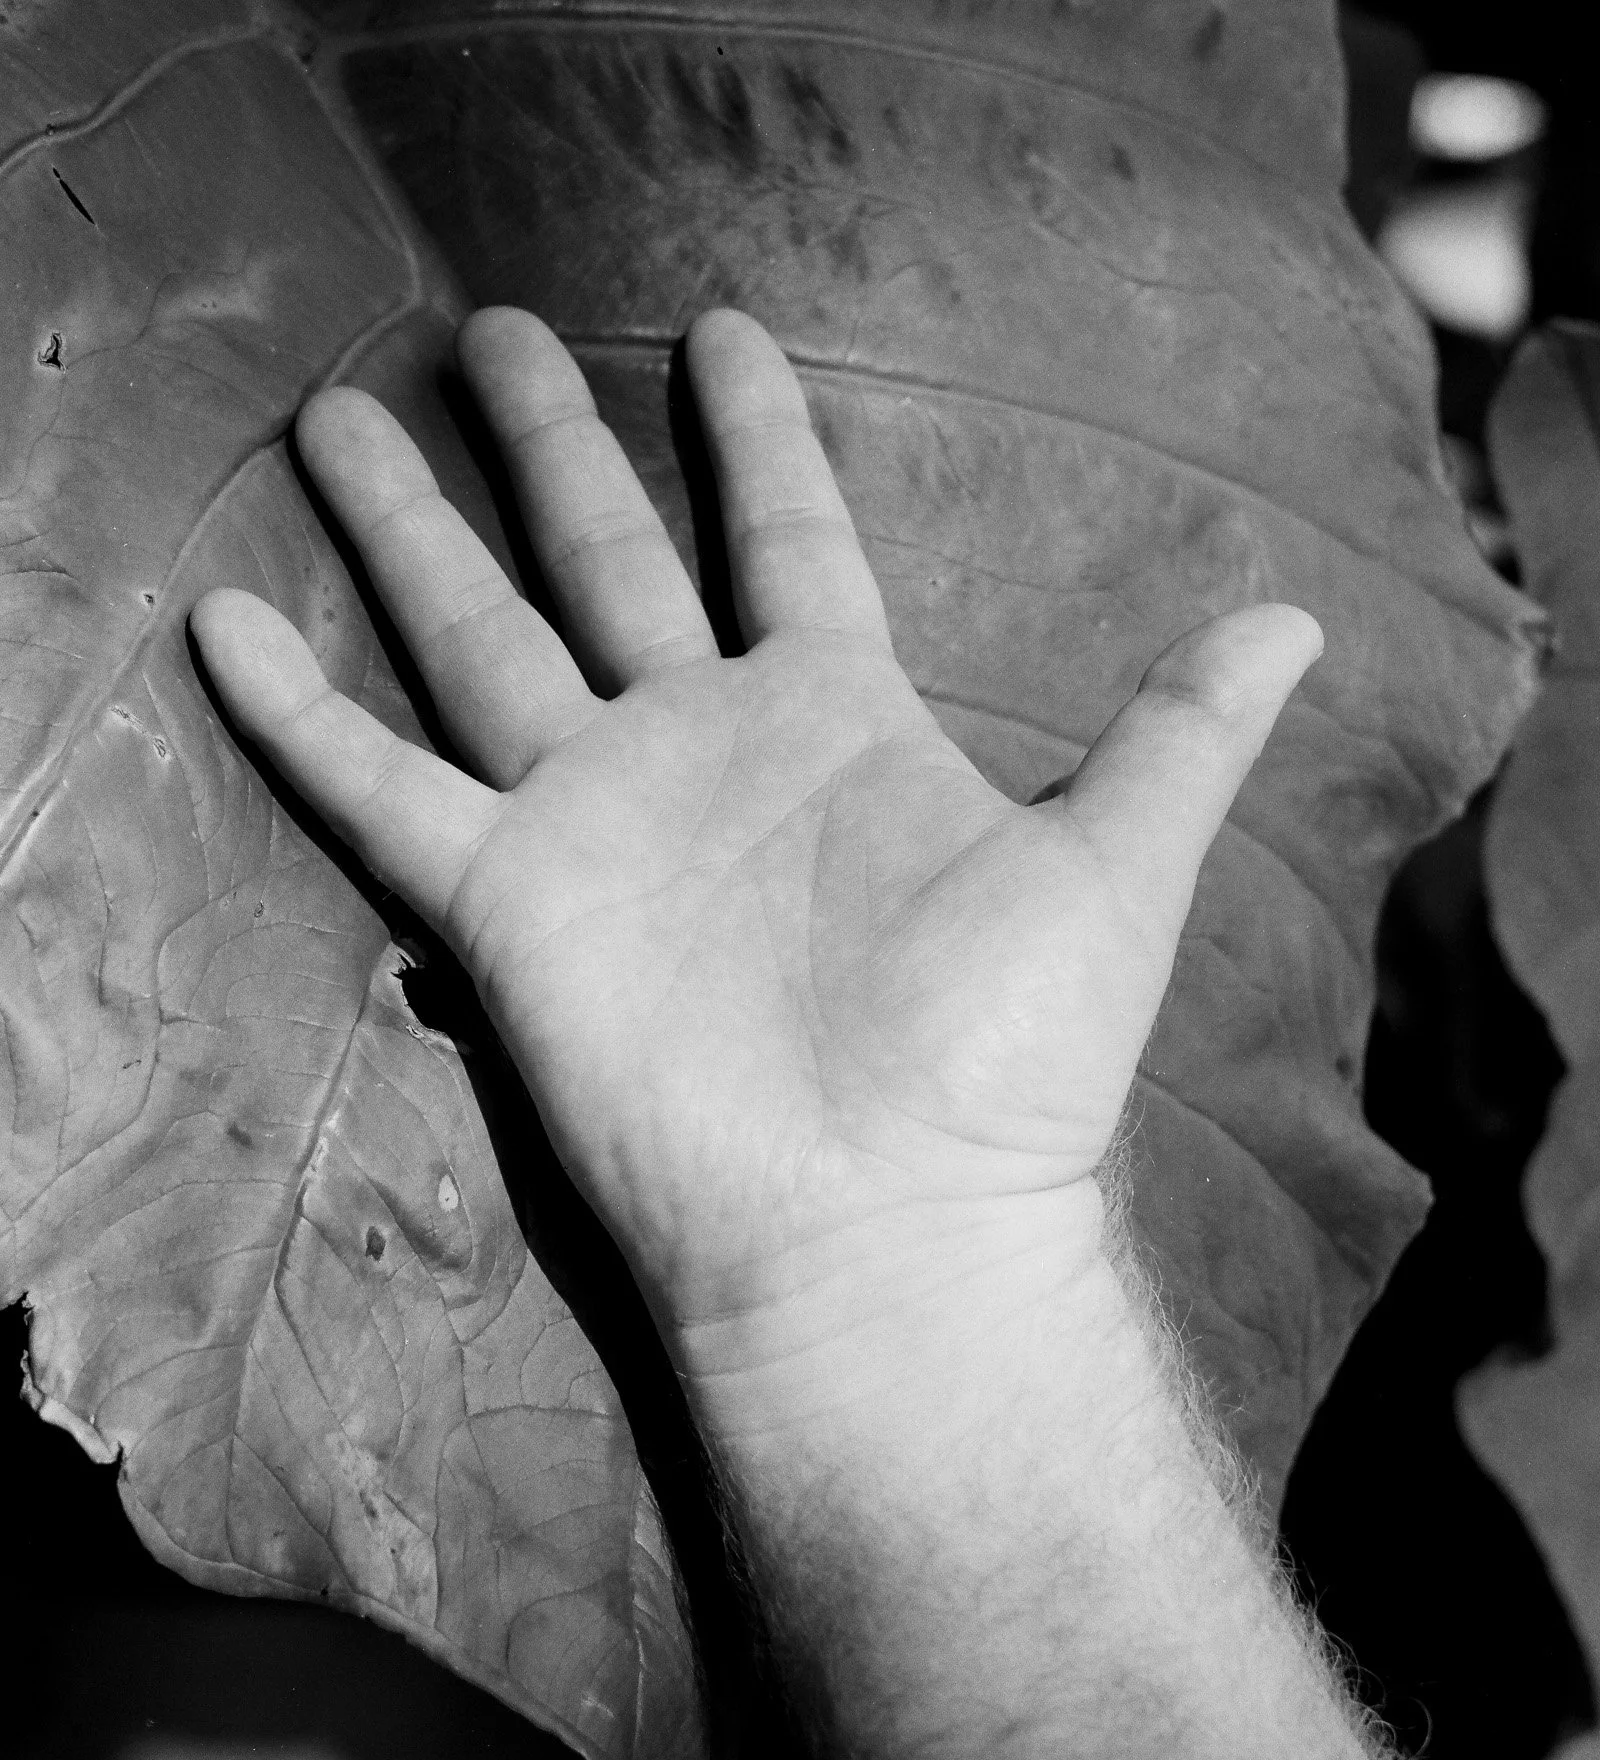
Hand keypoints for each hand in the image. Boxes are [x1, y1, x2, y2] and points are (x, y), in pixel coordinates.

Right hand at [191, 306, 1319, 1438]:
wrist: (885, 1226)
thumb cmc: (1007, 1065)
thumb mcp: (1113, 869)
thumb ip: (1176, 733)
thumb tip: (1295, 618)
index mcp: (836, 719)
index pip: (789, 539)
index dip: (758, 440)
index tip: (722, 330)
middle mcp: (700, 750)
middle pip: (602, 562)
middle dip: (548, 449)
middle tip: (488, 333)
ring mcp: (596, 820)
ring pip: (476, 641)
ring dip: (408, 536)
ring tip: (339, 419)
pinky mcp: (509, 901)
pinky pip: (380, 788)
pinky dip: (303, 716)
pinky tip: (227, 623)